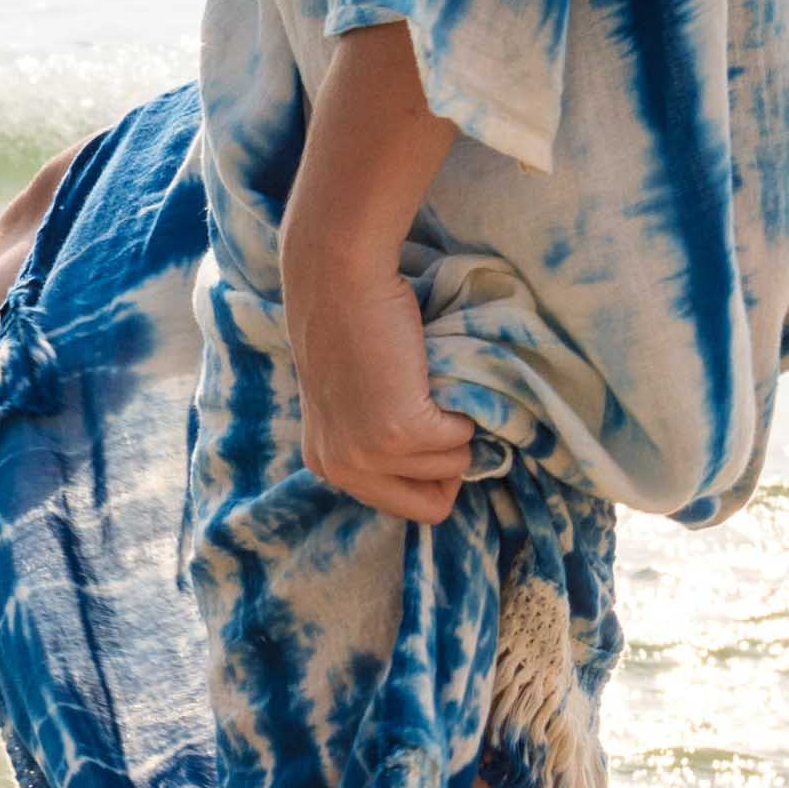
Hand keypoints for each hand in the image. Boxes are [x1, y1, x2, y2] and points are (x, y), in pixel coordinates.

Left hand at [291, 255, 472, 525]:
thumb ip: (375, 442)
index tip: (427, 431)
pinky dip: (461, 405)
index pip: (404, 507)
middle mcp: (341, 469)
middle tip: (434, 413)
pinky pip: (462, 436)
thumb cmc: (352, 328)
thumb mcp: (350, 403)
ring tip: (420, 383)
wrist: (341, 280)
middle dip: (448, 462)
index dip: (429, 473)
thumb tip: (440, 473)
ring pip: (453, 465)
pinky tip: (426, 374)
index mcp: (326, 466)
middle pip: (432, 506)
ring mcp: (369, 454)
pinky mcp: (400, 433)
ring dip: (453, 424)